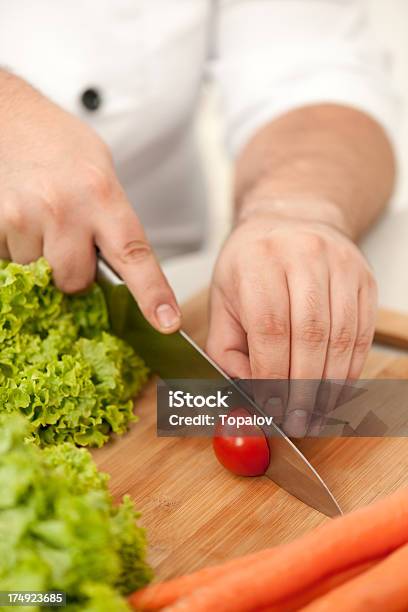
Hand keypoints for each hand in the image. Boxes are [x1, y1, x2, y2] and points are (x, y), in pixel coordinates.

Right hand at [0, 71, 179, 332]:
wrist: (8, 118)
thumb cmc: (61, 149)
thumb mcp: (102, 177)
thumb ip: (112, 224)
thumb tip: (119, 276)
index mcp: (103, 196)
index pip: (134, 255)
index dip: (152, 294)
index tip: (167, 322)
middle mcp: (64, 208)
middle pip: (74, 281)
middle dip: (71, 270)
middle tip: (66, 238)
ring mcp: (24, 216)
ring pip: (37, 275)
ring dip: (39, 258)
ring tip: (38, 218)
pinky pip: (8, 263)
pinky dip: (13, 250)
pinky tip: (19, 219)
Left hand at [206, 209, 376, 435]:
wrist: (293, 221)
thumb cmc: (252, 264)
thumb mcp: (223, 300)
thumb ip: (226, 350)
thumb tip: (246, 393)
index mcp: (258, 261)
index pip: (270, 329)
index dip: (271, 377)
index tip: (270, 408)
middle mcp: (302, 257)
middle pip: (310, 336)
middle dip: (303, 389)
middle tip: (296, 421)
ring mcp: (339, 265)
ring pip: (340, 337)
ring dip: (329, 385)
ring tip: (315, 413)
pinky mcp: (363, 279)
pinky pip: (362, 333)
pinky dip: (350, 368)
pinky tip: (335, 389)